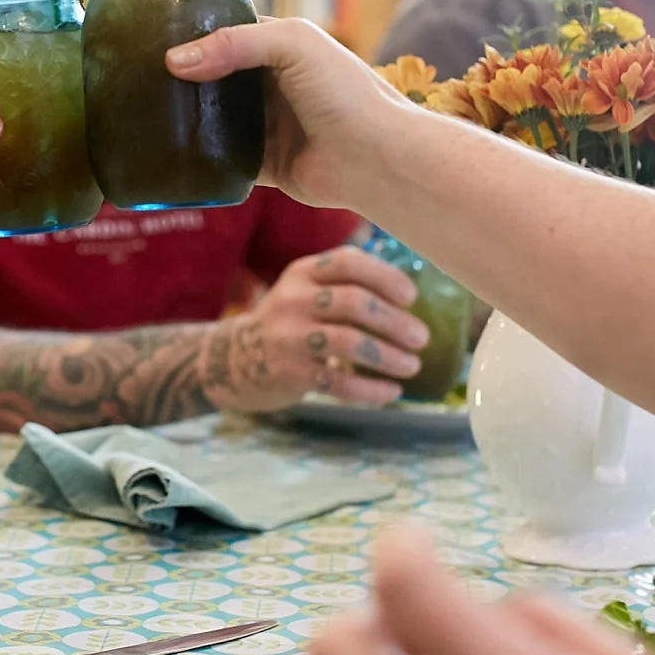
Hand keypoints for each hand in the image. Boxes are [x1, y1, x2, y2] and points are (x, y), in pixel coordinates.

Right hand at [166, 18, 412, 206]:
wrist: (375, 159)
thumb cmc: (345, 92)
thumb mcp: (292, 45)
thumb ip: (234, 44)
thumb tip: (174, 61)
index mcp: (280, 47)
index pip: (227, 33)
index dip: (194, 35)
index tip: (151, 38)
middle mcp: (271, 84)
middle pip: (214, 77)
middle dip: (182, 78)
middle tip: (136, 76)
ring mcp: (266, 125)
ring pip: (213, 118)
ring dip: (186, 117)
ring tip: (142, 112)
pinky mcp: (263, 163)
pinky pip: (222, 158)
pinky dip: (199, 156)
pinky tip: (168, 149)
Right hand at [208, 247, 427, 411]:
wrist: (234, 358)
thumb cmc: (291, 322)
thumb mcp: (306, 291)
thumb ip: (346, 285)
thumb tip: (410, 299)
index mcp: (304, 272)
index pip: (348, 262)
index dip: (385, 276)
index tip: (410, 297)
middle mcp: (294, 299)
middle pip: (354, 302)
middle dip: (394, 321)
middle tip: (421, 338)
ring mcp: (289, 336)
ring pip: (349, 342)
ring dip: (388, 356)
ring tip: (412, 366)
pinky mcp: (289, 372)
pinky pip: (338, 382)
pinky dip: (371, 390)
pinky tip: (392, 392)